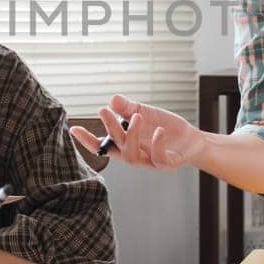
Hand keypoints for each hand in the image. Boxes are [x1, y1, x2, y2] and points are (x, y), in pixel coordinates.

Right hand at [68, 94, 204, 170]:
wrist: (190, 139)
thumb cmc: (162, 126)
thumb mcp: (143, 112)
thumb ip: (127, 107)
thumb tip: (112, 99)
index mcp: (124, 145)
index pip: (102, 145)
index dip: (87, 140)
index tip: (74, 128)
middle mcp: (134, 155)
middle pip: (116, 147)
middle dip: (110, 129)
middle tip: (104, 110)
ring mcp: (149, 162)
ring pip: (132, 156)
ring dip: (131, 135)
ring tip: (137, 116)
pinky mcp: (167, 164)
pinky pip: (158, 158)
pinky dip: (157, 144)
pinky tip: (158, 130)